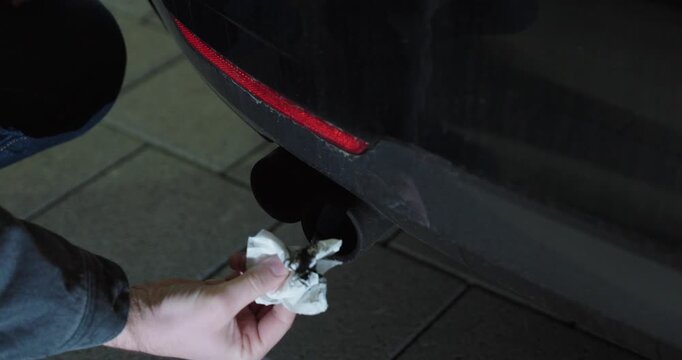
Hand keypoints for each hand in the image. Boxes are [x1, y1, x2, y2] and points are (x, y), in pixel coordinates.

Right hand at [105, 255, 294, 359]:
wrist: (137, 312)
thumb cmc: (170, 324)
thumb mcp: (220, 302)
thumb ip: (255, 283)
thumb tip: (281, 268)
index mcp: (247, 348)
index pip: (283, 318)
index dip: (291, 292)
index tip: (298, 269)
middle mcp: (242, 334)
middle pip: (273, 300)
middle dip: (274, 277)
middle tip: (279, 255)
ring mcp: (232, 316)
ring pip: (258, 287)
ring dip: (258, 269)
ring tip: (256, 254)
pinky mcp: (221, 299)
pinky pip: (242, 281)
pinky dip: (244, 267)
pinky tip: (240, 258)